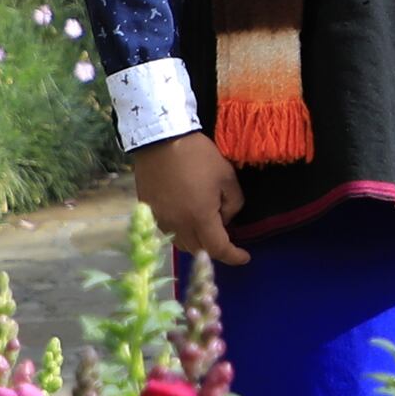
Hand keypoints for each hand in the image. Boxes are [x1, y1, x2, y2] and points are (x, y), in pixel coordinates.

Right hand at [129, 132, 251, 270]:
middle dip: (215, 248)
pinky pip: (167, 231)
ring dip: (197, 241)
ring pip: (181, 243)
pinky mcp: (149, 211)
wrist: (160, 139)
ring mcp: (160, 219)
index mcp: (199, 218)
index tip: (245, 256)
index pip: (218, 249)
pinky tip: (186, 218)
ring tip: (206, 227)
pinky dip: (181, 231)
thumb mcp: (227, 177)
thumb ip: (234, 204)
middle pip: (198, 250)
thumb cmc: (198, 156)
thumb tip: (225, 218)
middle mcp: (177, 225)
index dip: (234, 256)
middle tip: (226, 236)